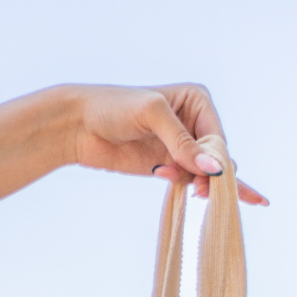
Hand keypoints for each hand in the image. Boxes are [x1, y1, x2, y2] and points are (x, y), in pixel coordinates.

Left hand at [73, 84, 267, 203]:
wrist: (78, 126)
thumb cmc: (113, 107)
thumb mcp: (151, 115)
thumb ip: (182, 142)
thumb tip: (213, 169)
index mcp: (197, 101)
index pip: (218, 138)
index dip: (215, 161)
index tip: (205, 178)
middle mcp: (193, 122)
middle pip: (216, 158)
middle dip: (209, 176)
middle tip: (198, 191)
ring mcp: (179, 147)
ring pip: (204, 173)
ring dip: (195, 183)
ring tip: (169, 179)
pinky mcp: (166, 166)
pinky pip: (188, 180)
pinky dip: (193, 188)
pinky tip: (211, 196)